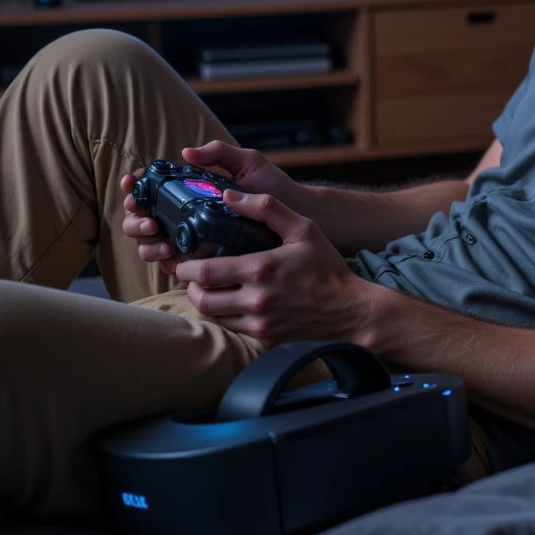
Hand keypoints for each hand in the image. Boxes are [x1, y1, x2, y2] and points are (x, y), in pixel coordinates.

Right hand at [120, 143, 301, 274]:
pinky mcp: (204, 260)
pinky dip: (165, 262)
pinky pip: (173, 264)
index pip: (153, 188)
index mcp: (193, 190)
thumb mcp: (249, 164)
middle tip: (149, 221)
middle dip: (136, 219)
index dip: (136, 186)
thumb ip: (220, 153)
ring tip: (161, 241)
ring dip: (147, 243)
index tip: (132, 185)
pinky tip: (172, 258)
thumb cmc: (276, 190)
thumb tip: (187, 152)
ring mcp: (193, 238)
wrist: (300, 219)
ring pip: (151, 243)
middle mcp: (187, 214)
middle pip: (143, 218)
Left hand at [174, 190, 370, 343]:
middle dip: (189, 286)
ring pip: (213, 317)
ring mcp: (259, 323)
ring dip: (205, 302)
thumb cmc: (327, 269)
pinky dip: (224, 316)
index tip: (185, 259)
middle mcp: (255, 299)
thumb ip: (266, 208)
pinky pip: (232, 329)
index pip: (204, 272)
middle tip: (191, 275)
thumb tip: (230, 195)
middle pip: (201, 299)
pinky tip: (230, 303)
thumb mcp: (304, 229)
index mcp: (260, 269)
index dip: (186, 266)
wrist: (350, 312)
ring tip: (208, 288)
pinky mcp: (264, 338)